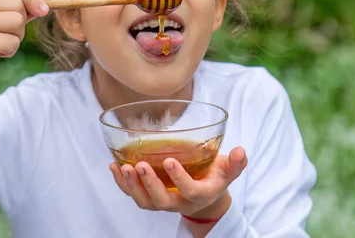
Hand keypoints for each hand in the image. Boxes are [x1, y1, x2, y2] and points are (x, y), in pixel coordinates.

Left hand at [109, 146, 247, 218]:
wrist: (205, 196)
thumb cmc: (216, 177)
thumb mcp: (229, 170)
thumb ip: (236, 163)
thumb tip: (241, 151)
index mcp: (200, 194)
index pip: (190, 191)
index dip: (180, 179)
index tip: (170, 161)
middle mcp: (180, 202)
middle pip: (162, 202)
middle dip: (150, 185)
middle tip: (141, 165)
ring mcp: (164, 201)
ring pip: (145, 202)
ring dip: (132, 186)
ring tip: (122, 167)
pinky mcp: (151, 196)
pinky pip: (134, 195)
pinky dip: (121, 184)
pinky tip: (114, 167)